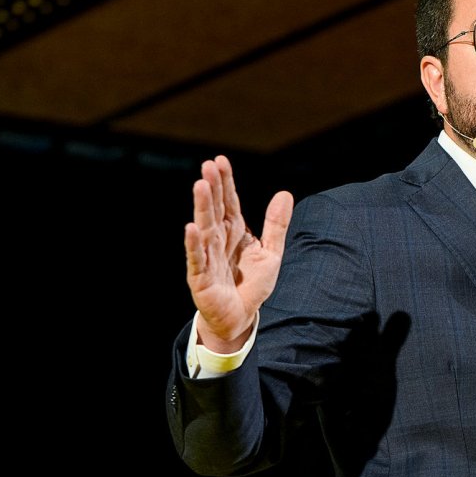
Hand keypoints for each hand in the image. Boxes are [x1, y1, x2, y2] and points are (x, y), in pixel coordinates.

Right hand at [183, 155, 292, 351]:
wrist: (241, 316)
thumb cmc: (251, 284)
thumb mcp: (271, 252)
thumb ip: (276, 224)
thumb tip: (285, 193)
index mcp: (234, 232)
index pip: (229, 202)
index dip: (225, 183)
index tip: (220, 160)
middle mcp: (218, 241)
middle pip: (215, 210)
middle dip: (212, 188)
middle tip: (208, 165)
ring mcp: (208, 258)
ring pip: (205, 229)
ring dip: (202, 207)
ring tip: (200, 185)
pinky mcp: (201, 278)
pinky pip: (197, 259)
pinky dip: (193, 244)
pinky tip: (191, 227)